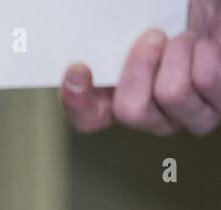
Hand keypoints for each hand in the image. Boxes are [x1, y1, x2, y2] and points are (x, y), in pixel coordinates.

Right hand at [60, 0, 220, 134]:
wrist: (214, 17)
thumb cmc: (177, 18)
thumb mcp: (138, 21)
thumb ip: (109, 37)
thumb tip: (87, 37)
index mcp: (119, 100)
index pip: (87, 119)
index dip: (77, 101)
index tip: (77, 69)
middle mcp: (151, 117)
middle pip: (130, 110)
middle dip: (140, 65)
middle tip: (151, 36)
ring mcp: (186, 117)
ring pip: (171, 93)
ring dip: (178, 52)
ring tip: (183, 38)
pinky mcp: (218, 106)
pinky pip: (205, 79)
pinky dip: (204, 51)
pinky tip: (204, 46)